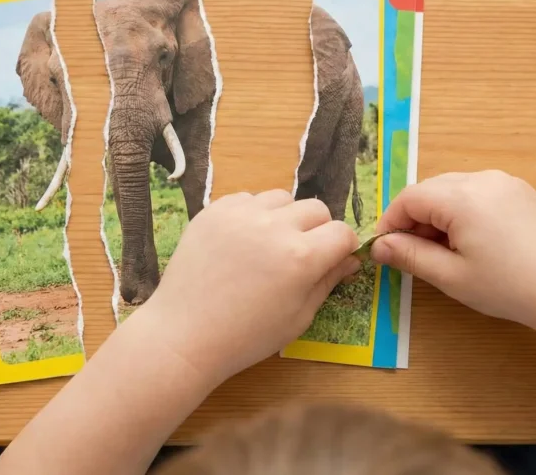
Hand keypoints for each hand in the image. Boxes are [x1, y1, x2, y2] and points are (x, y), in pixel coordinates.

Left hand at [137, 189, 359, 384]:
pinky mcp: (214, 211)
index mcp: (301, 257)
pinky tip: (242, 242)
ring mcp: (241, 214)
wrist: (185, 334)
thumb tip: (351, 258)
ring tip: (268, 245)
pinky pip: (247, 199)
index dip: (343, 246)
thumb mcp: (298, 317)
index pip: (341, 232)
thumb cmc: (246, 336)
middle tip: (299, 256)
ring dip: (284, 217)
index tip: (333, 259)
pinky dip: (252, 214)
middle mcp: (274, 226)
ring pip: (281, 198)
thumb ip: (328, 281)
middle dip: (317, 230)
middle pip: (315, 209)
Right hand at [371, 170, 535, 330]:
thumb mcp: (451, 276)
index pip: (409, 198)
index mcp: (462, 197)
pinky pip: (479, 193)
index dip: (390, 222)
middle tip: (413, 254)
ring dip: (438, 215)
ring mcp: (506, 183)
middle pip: (431, 190)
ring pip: (454, 189)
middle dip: (414, 218)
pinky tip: (473, 242)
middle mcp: (483, 179)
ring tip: (444, 251)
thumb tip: (378, 246)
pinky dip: (464, 211)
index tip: (384, 250)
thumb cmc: (507, 288)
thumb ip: (410, 255)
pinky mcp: (523, 192)